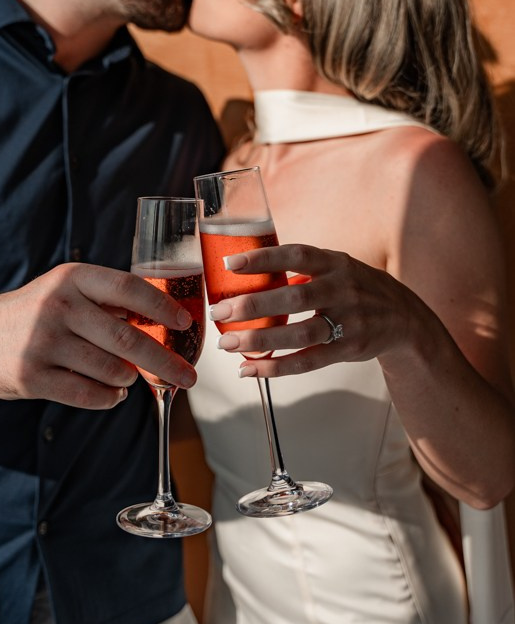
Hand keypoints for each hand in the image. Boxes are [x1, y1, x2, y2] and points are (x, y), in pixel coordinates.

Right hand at [0, 263, 197, 407]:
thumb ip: (106, 300)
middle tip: (188, 376)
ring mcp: (42, 343)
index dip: (161, 307)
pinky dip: (109, 397)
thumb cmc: (34, 314)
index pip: (128, 288)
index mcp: (71, 279)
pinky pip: (88, 394)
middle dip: (165, 361)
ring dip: (130, 379)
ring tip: (128, 377)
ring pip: (111, 370)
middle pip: (127, 339)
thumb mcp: (65, 291)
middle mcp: (57, 307)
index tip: (185, 323)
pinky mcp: (31, 377)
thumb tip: (166, 319)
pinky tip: (113, 393)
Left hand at [210, 243, 420, 377]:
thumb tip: (246, 271)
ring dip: (259, 340)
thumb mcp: (337, 267)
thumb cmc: (356, 288)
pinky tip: (250, 368)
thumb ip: (301, 268)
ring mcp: (349, 321)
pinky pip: (308, 361)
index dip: (263, 258)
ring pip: (299, 334)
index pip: (297, 255)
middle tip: (219, 312)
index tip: (229, 263)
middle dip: (252, 306)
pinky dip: (276, 367)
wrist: (404, 318)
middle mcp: (343, 289)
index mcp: (336, 263)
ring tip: (228, 344)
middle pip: (294, 298)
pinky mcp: (349, 349)